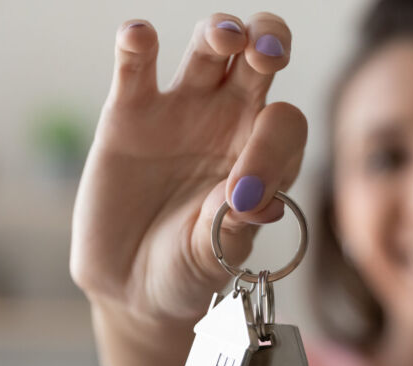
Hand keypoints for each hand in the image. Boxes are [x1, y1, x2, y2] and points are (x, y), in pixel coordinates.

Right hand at [70, 13, 306, 325]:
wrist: (133, 287)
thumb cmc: (189, 269)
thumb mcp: (217, 256)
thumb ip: (235, 224)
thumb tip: (254, 198)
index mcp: (266, 153)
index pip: (283, 124)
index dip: (272, 147)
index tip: (245, 194)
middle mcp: (230, 121)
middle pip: (258, 60)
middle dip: (269, 43)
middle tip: (267, 53)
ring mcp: (181, 110)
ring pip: (208, 50)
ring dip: (220, 32)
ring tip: (225, 37)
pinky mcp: (129, 112)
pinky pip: (136, 67)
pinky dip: (136, 44)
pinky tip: (138, 35)